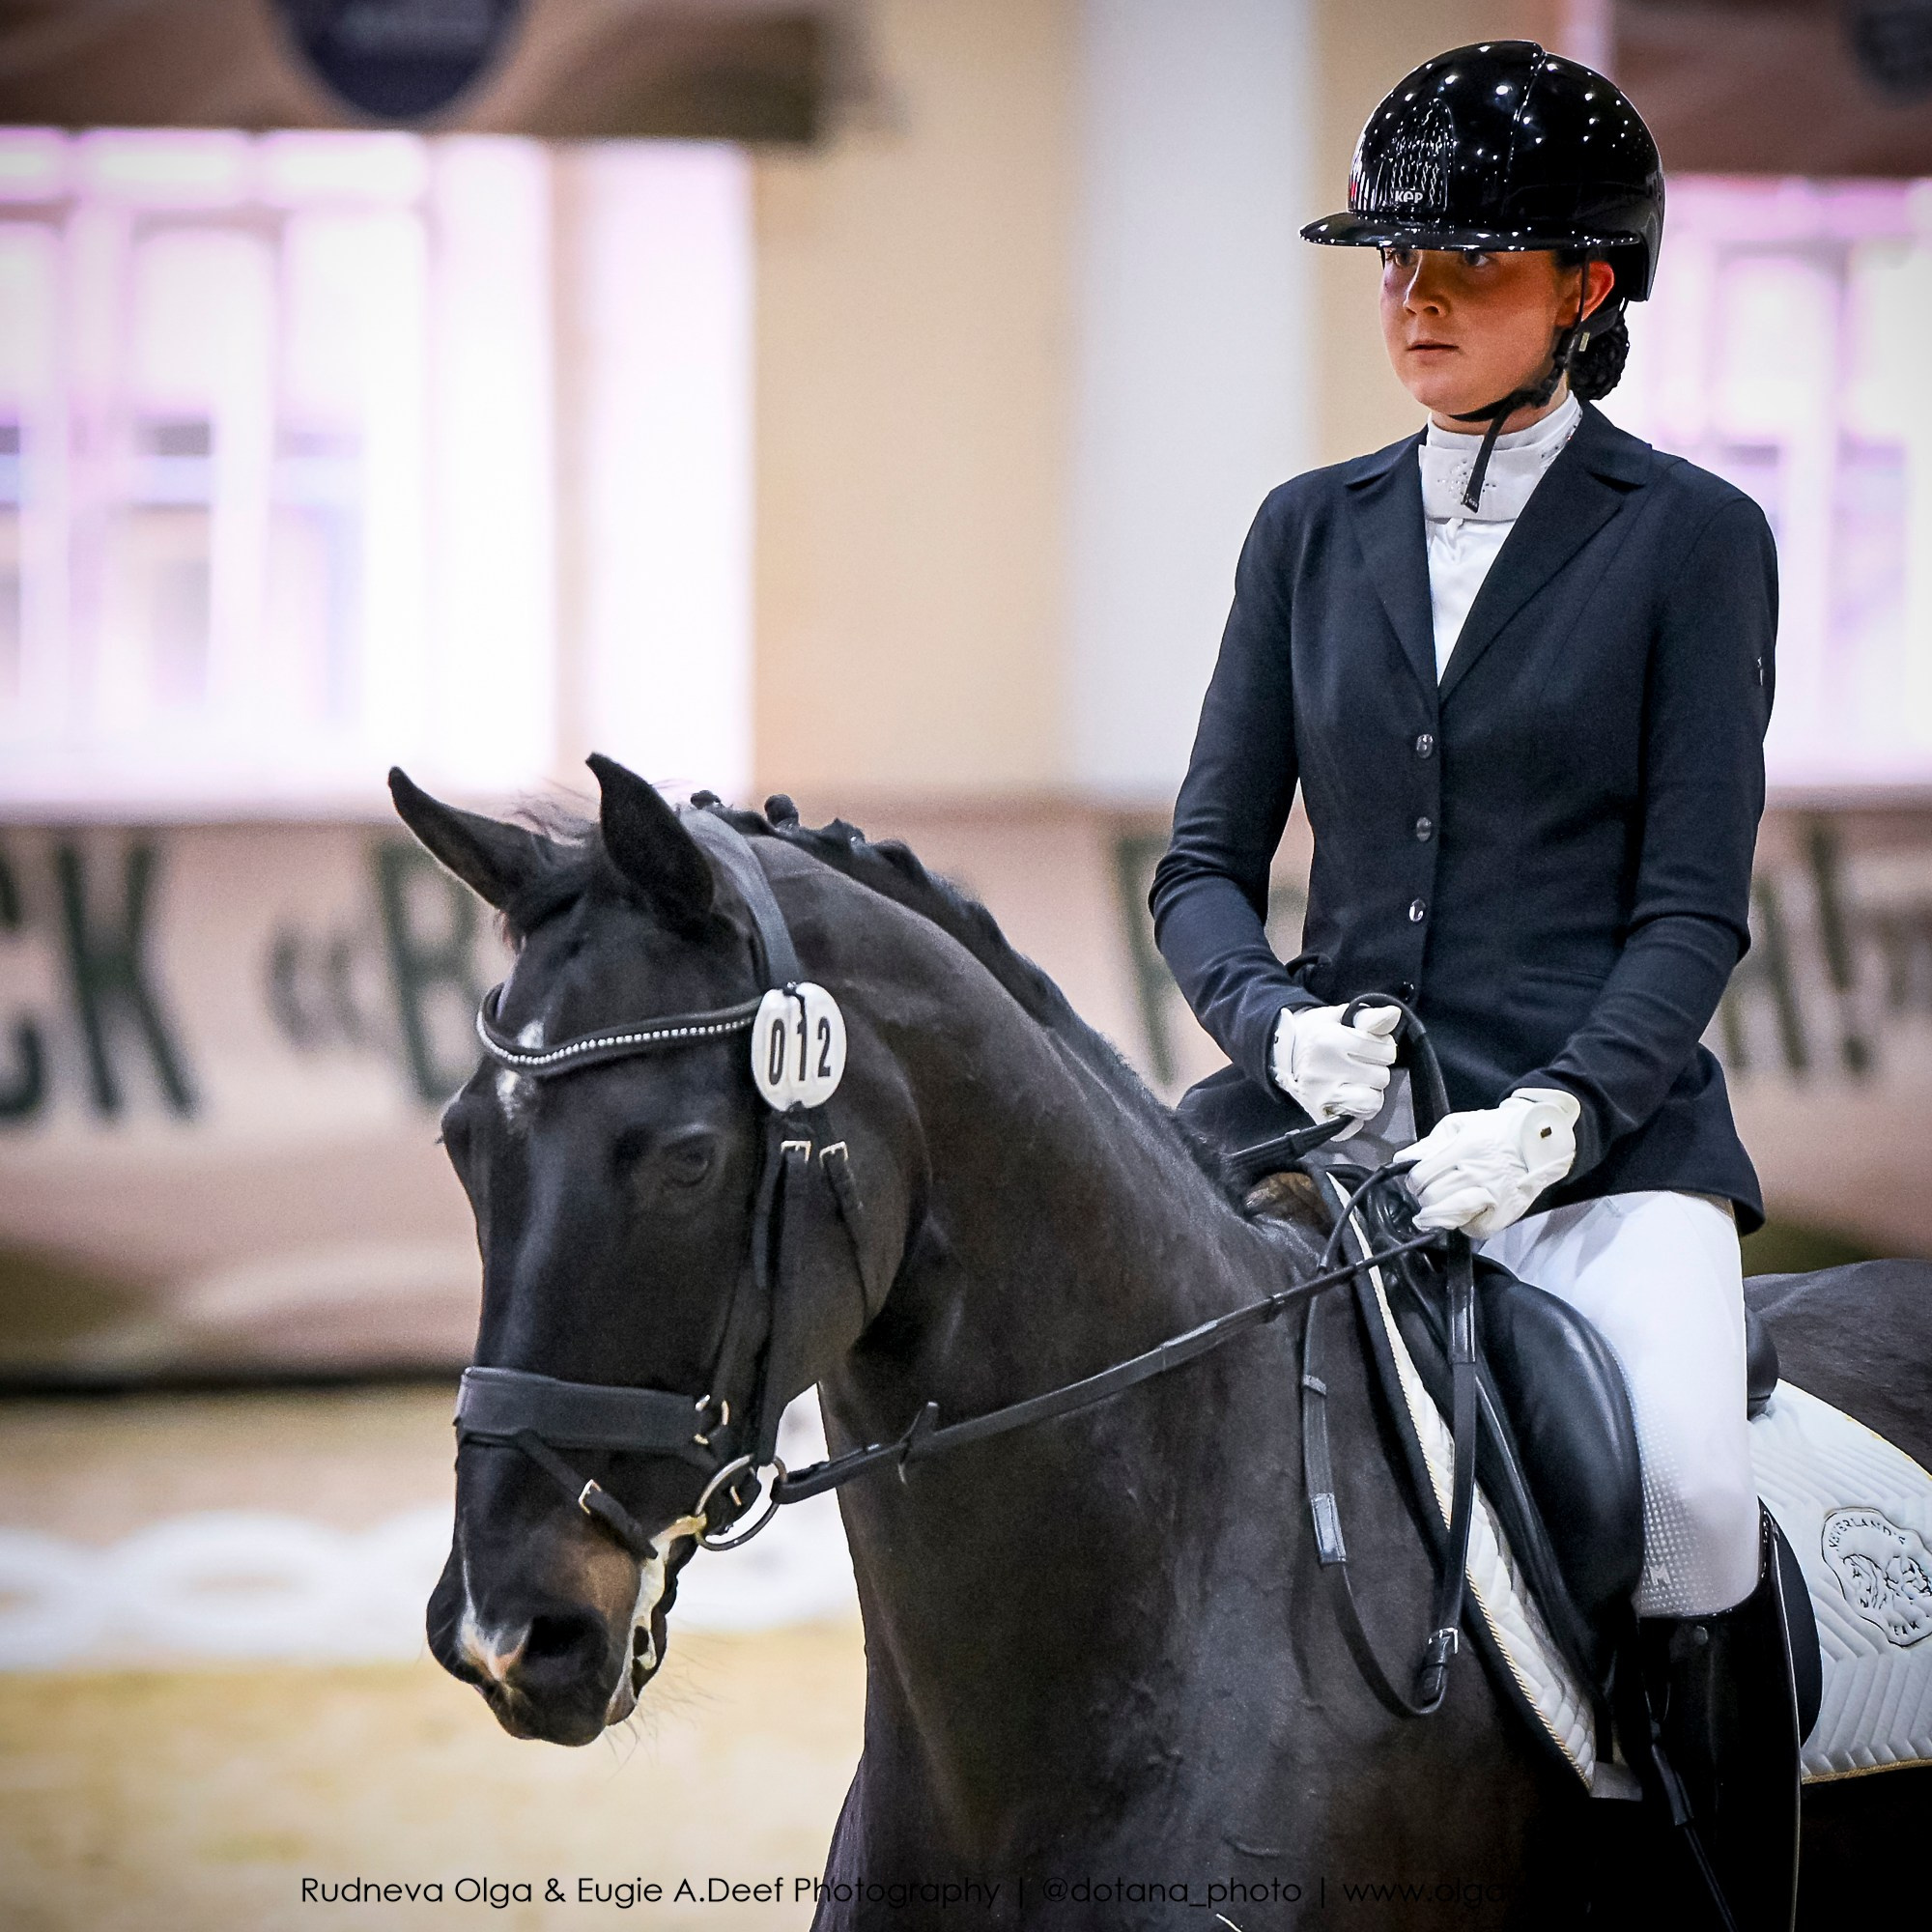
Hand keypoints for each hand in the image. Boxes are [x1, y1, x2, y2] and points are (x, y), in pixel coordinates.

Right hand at [1269, 1003, 1401, 1138]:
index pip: (1386, 1050)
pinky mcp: (1320, 1117)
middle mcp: (1323, 1070)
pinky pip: (1357, 1121)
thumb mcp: (1339, 1018)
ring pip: (1373, 1101)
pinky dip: (1358, 1112)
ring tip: (1355, 1082)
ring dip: (1370, 1092)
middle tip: (1357, 1064)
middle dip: (1375, 1069)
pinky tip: (1349, 1099)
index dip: (1382, 1047)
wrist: (1284, 1056)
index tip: (1366, 1046)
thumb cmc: (1318, 1036)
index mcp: (1328, 1041)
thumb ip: (1370, 1017)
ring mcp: (1321, 1096)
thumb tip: (1394, 1014)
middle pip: (1381, 1076)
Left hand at [1396, 1088, 1580, 1236]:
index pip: (1422, 1175)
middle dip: (1423, 1198)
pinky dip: (1466, 1225)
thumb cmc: (1498, 1129)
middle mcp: (1479, 1172)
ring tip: (1433, 1213)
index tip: (1416, 1182)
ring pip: (1451, 1215)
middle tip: (1426, 1195)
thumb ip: (1430, 1142)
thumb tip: (1402, 1160)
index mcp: (1465, 1148)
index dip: (1413, 1182)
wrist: (1540, 1139)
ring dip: (1437, 1216)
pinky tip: (1464, 1215)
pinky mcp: (1506, 1211)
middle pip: (1433, 1197)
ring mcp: (1494, 1194)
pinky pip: (1476, 1229)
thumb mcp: (1460, 1124)